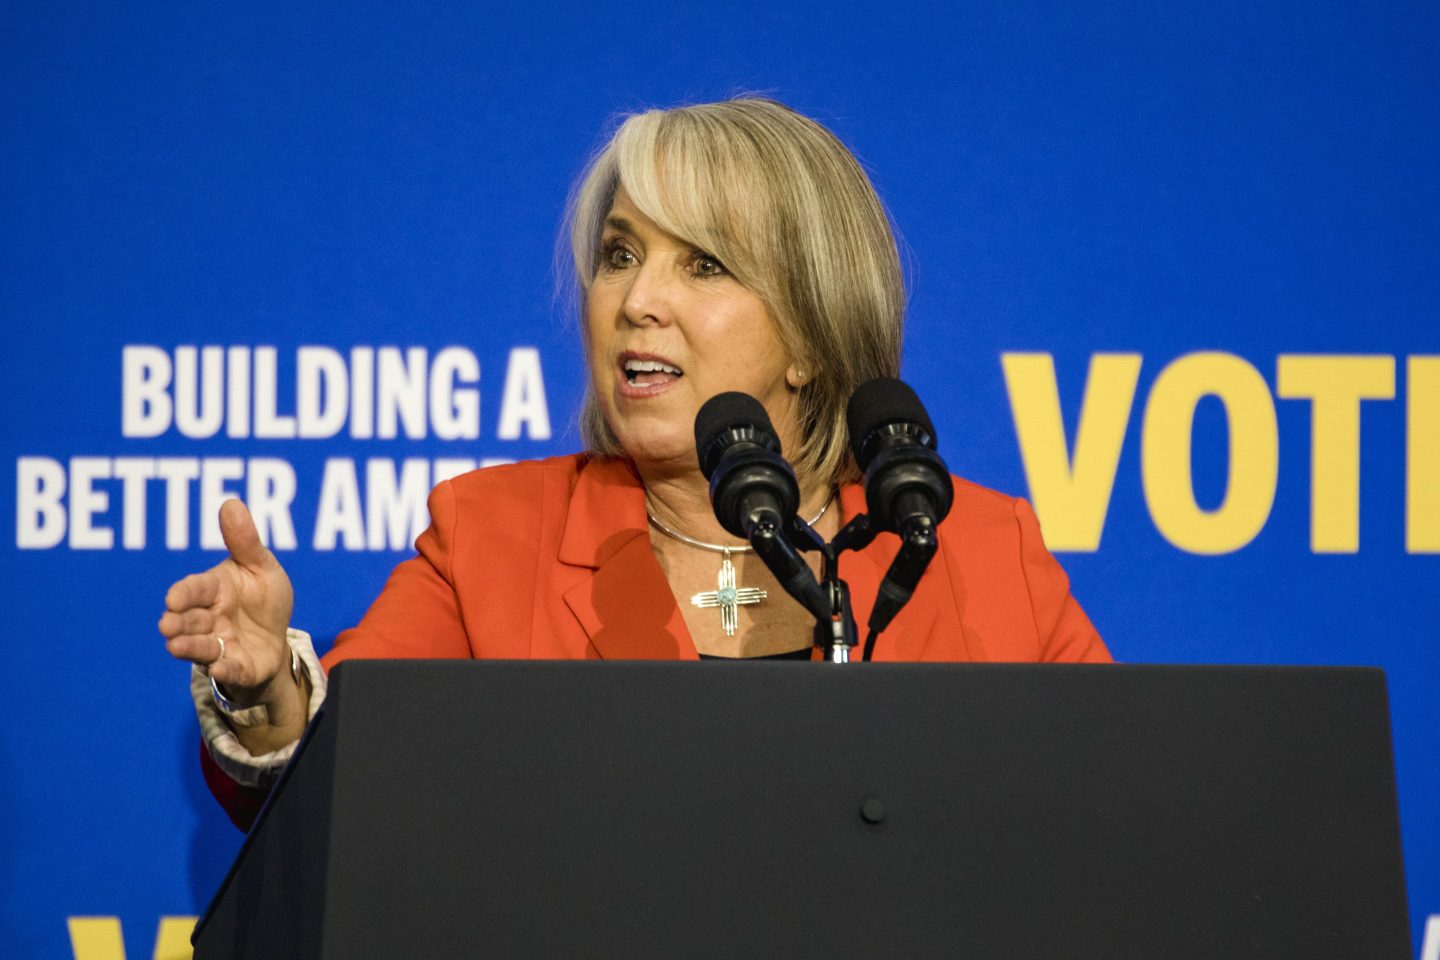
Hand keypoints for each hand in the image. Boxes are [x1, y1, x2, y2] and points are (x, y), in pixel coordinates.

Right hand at [159, 499, 295, 711]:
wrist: (278, 638)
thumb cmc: (262, 598)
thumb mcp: (261, 567)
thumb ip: (245, 541)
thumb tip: (231, 503)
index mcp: (214, 590)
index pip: (194, 590)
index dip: (184, 594)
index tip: (173, 598)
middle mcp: (210, 620)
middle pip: (190, 620)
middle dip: (179, 623)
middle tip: (167, 625)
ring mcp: (221, 646)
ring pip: (201, 647)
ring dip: (189, 647)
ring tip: (176, 647)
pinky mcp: (238, 667)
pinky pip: (231, 670)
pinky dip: (226, 670)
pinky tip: (222, 668)